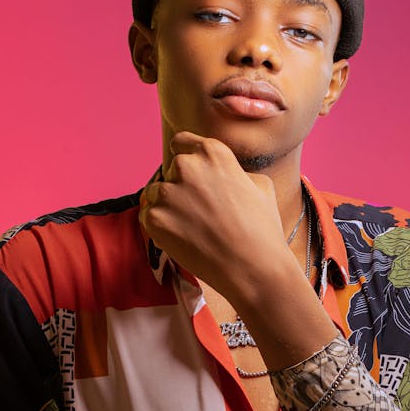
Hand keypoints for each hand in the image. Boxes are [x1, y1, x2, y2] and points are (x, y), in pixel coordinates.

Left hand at [139, 132, 289, 302]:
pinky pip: (147, 215)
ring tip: (193, 229)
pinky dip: (160, 227)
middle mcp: (186, 167)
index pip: (182, 142)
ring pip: (155, 193)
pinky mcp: (155, 219)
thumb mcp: (259, 185)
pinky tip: (183, 238)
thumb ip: (232, 171)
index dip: (184, 157)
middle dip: (180, 187)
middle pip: (170, 171)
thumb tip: (219, 174)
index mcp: (212, 152)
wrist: (253, 267)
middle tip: (199, 213)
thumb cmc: (261, 229)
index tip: (188, 174)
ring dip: (168, 207)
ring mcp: (168, 193)